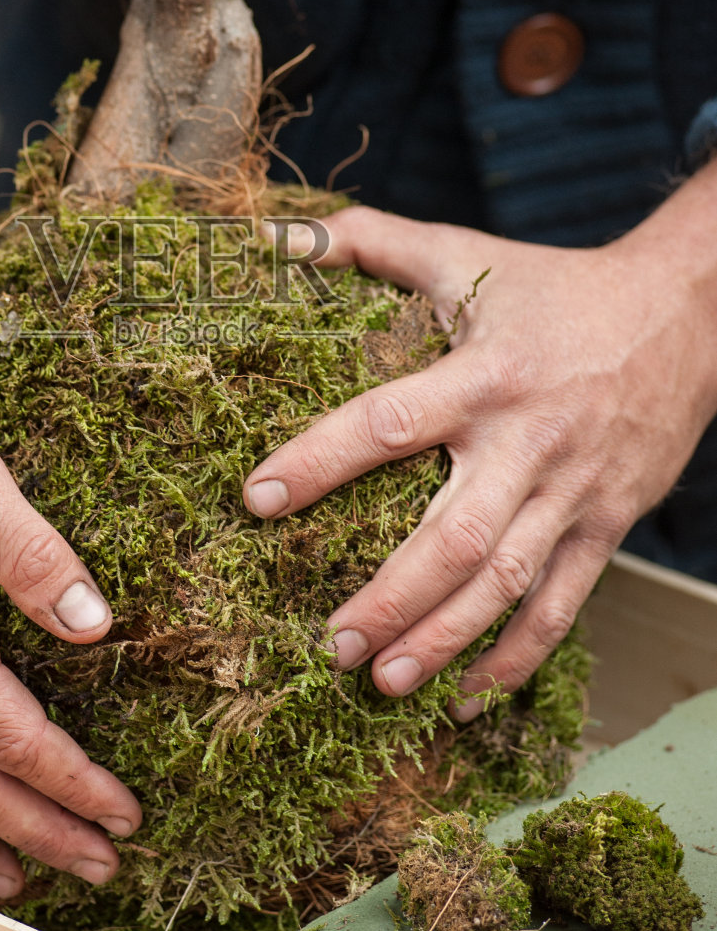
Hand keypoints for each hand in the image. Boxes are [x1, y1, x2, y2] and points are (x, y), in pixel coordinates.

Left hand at [245, 165, 716, 717]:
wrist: (688, 314)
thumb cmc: (558, 287)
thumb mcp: (466, 253)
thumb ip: (371, 241)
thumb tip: (279, 234)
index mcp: (484, 375)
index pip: (389, 423)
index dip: (319, 461)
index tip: (256, 498)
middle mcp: (528, 442)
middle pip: (454, 535)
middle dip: (390, 596)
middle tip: (329, 641)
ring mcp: (572, 492)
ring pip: (507, 583)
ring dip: (445, 639)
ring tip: (383, 682)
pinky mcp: (606, 525)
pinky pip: (563, 604)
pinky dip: (519, 657)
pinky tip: (470, 696)